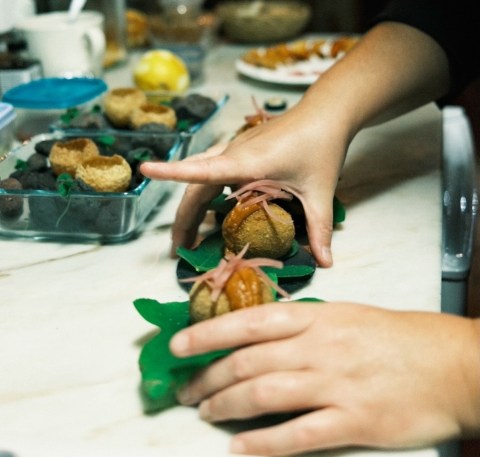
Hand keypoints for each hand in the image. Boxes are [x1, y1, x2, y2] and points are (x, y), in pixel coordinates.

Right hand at [140, 105, 348, 266]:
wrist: (325, 112)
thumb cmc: (321, 147)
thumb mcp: (319, 192)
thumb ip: (319, 229)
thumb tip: (327, 264)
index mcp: (248, 162)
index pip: (203, 169)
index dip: (173, 172)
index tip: (145, 170)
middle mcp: (234, 153)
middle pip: (196, 187)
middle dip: (183, 219)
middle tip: (180, 250)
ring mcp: (234, 149)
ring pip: (200, 179)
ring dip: (191, 207)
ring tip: (189, 236)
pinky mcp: (239, 149)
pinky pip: (212, 171)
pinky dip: (205, 192)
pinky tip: (213, 210)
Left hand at [170, 302, 479, 456]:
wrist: (451, 365)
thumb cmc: (396, 337)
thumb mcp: (344, 316)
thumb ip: (302, 326)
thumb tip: (259, 336)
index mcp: (317, 317)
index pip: (248, 322)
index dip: (208, 334)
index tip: (179, 345)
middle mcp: (320, 347)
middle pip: (248, 362)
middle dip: (208, 376)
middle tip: (186, 389)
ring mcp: (336, 384)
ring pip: (264, 395)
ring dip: (227, 406)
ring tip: (205, 413)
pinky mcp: (354, 421)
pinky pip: (298, 434)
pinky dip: (264, 442)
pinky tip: (241, 448)